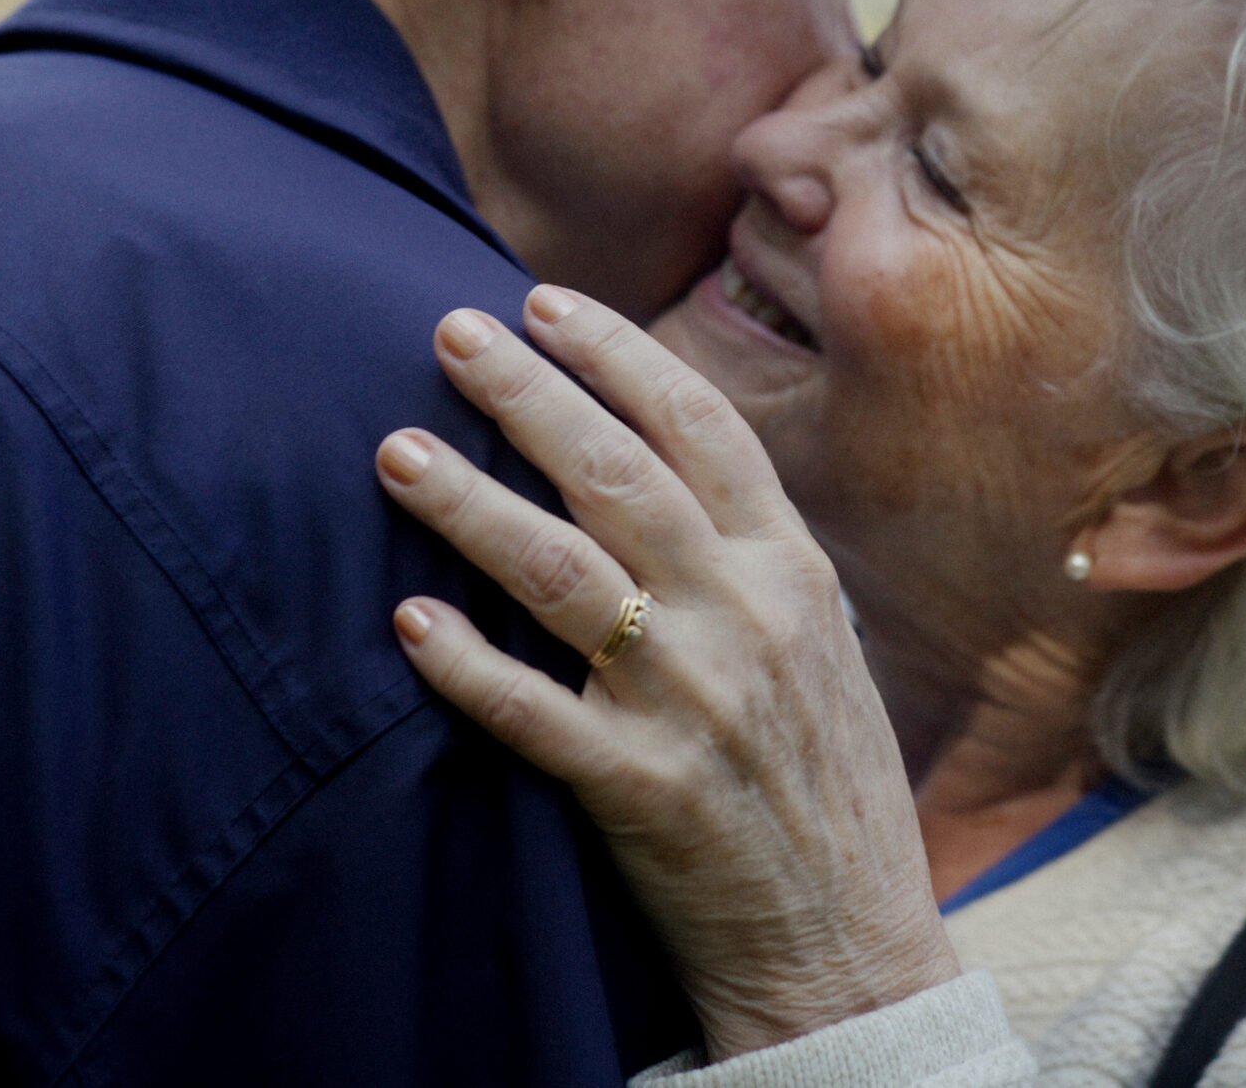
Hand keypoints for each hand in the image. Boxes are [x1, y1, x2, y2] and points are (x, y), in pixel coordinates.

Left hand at [375, 284, 959, 1060]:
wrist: (848, 942)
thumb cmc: (823, 783)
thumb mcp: (820, 645)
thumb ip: (751, 557)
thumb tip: (660, 465)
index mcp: (792, 572)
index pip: (699, 429)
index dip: (617, 355)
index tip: (543, 304)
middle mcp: (746, 619)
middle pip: (618, 475)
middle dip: (527, 393)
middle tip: (449, 332)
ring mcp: (693, 704)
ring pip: (563, 576)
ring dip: (472, 505)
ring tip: (397, 454)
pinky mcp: (640, 791)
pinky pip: (536, 714)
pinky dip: (468, 666)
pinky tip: (410, 621)